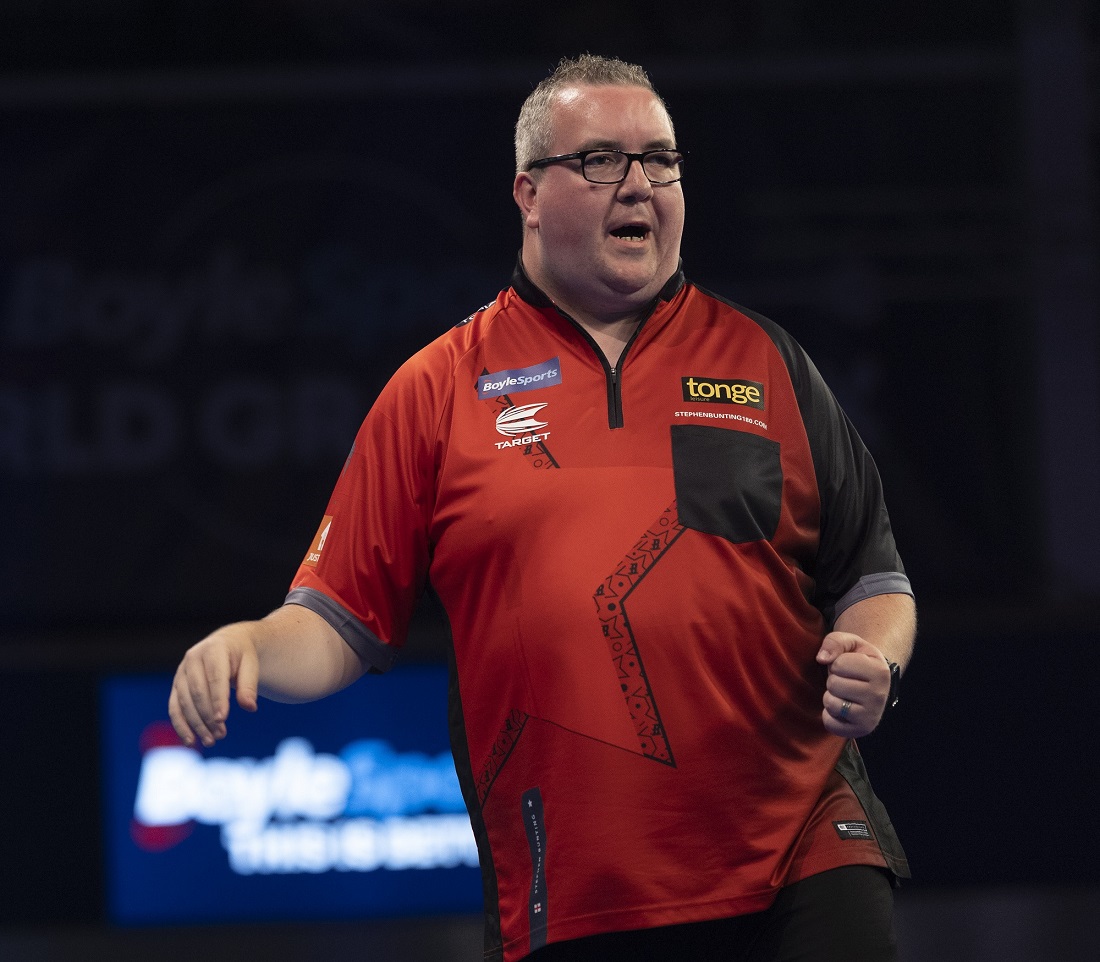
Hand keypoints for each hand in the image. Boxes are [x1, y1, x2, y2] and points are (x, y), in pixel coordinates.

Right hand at [168, 622, 259, 747]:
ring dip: (196, 724)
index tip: (222, 720)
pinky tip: (190, 741)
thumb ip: (249, 685)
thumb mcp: (251, 664)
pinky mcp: (176, 684)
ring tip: (211, 741)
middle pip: (198, 692)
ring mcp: (182, 672)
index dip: (218, 700)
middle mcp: (193, 659)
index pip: (215, 678)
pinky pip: (174, 707)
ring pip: (184, 702)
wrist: (227, 644)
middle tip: (221, 735)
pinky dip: (180, 725)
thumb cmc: (242, 655)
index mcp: (213, 649)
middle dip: (208, 716)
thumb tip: (250, 707)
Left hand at [815, 631, 891, 737]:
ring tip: (844, 693)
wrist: (872, 683)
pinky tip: (842, 708)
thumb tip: (822, 658)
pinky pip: (830, 724)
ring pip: (831, 704)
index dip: (837, 663)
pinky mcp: (861, 730)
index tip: (848, 666)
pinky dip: (829, 715)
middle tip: (846, 681)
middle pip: (834, 684)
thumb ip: (835, 642)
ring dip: (830, 696)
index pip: (839, 664)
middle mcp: (879, 695)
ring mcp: (872, 716)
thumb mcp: (851, 643)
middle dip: (833, 680)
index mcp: (880, 671)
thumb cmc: (858, 660)